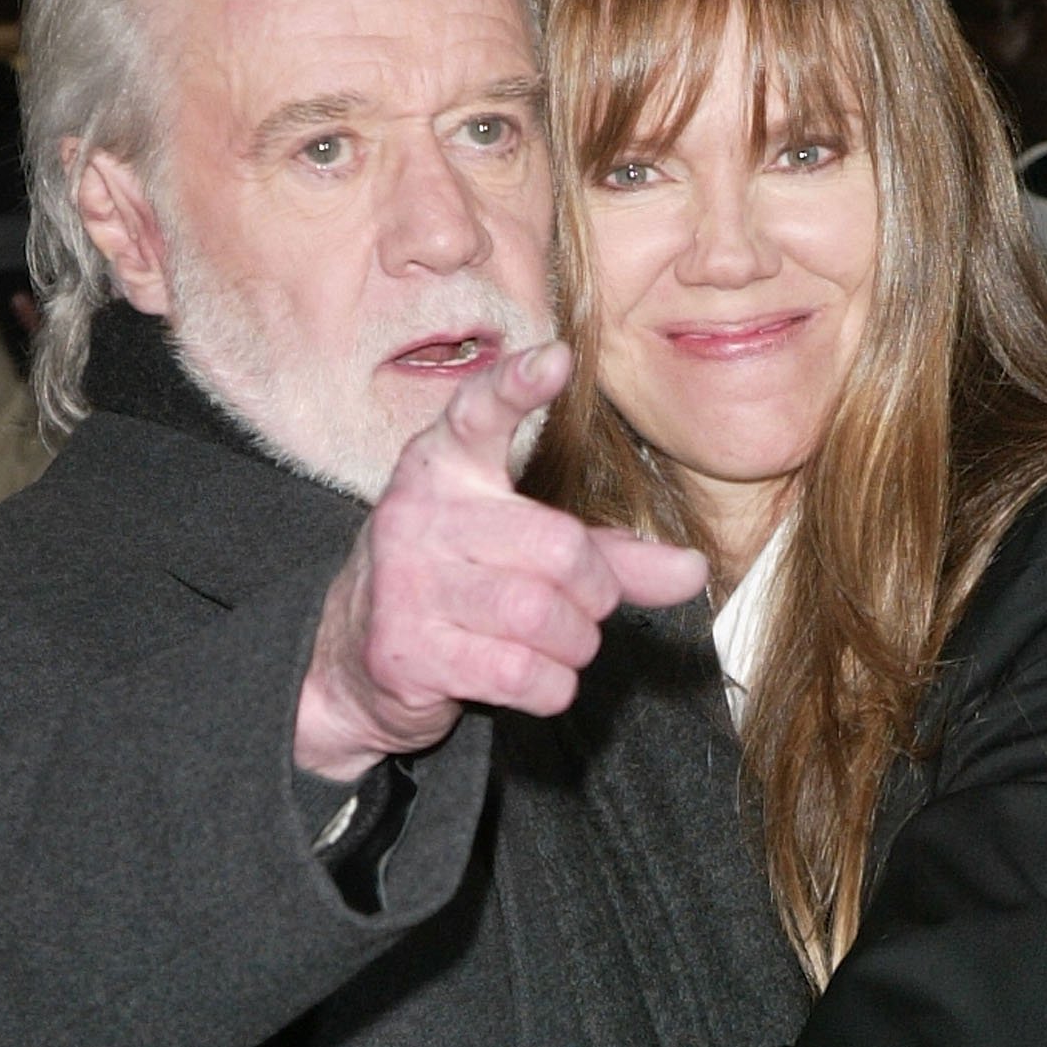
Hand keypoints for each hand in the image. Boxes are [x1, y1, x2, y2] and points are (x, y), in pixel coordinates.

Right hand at [293, 339, 709, 782]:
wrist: (353, 660)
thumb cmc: (457, 588)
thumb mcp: (524, 551)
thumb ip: (609, 554)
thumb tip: (692, 571)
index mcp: (445, 466)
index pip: (480, 412)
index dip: (518, 387)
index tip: (556, 360)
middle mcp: (419, 515)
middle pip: (560, 550)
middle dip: (596, 594)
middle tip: (584, 608)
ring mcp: (407, 584)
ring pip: (544, 617)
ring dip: (575, 645)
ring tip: (557, 645)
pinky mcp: (407, 651)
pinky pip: (521, 673)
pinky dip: (549, 686)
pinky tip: (532, 678)